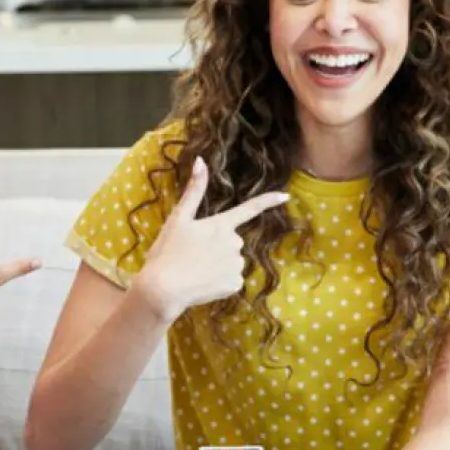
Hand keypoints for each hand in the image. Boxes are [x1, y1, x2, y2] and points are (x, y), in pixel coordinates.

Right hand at [128, 156, 287, 326]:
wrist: (163, 289)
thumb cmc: (167, 252)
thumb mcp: (178, 219)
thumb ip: (194, 191)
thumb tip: (201, 161)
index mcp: (221, 225)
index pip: (249, 209)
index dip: (268, 201)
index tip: (286, 195)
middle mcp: (234, 242)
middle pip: (232, 242)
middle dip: (217, 247)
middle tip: (192, 255)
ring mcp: (236, 264)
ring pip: (231, 262)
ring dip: (218, 266)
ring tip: (195, 271)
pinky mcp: (235, 284)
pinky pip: (231, 281)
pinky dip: (219, 283)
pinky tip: (202, 284)